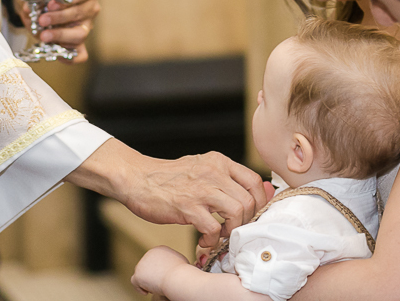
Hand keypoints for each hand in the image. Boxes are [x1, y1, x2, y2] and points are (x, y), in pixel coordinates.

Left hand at [17, 0, 99, 62]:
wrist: (48, 3)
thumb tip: (28, 9)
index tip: (51, 4)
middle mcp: (91, 8)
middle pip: (79, 13)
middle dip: (58, 18)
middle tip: (42, 19)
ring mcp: (87, 26)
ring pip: (80, 34)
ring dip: (60, 35)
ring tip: (44, 35)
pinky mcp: (81, 42)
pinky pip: (81, 54)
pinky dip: (71, 58)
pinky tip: (57, 55)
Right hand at [67, 140, 270, 248]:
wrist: (137, 179)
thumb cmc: (170, 178)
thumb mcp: (203, 168)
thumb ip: (228, 179)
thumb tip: (262, 190)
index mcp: (219, 161)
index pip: (254, 180)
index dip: (259, 202)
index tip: (251, 215)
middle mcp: (214, 172)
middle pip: (250, 199)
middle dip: (246, 220)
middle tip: (233, 229)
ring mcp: (201, 189)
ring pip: (237, 212)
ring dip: (231, 230)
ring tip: (219, 235)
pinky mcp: (187, 207)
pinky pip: (213, 227)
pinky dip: (212, 239)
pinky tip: (203, 238)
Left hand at [132, 246, 188, 296]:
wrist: (177, 277)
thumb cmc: (182, 272)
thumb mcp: (180, 261)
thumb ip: (173, 261)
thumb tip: (172, 266)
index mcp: (159, 249)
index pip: (153, 260)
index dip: (157, 270)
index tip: (162, 278)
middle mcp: (149, 253)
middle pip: (146, 266)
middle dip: (151, 276)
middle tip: (158, 284)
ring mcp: (142, 263)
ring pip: (140, 273)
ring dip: (146, 282)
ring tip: (155, 288)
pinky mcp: (138, 274)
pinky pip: (134, 281)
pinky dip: (139, 287)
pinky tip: (147, 292)